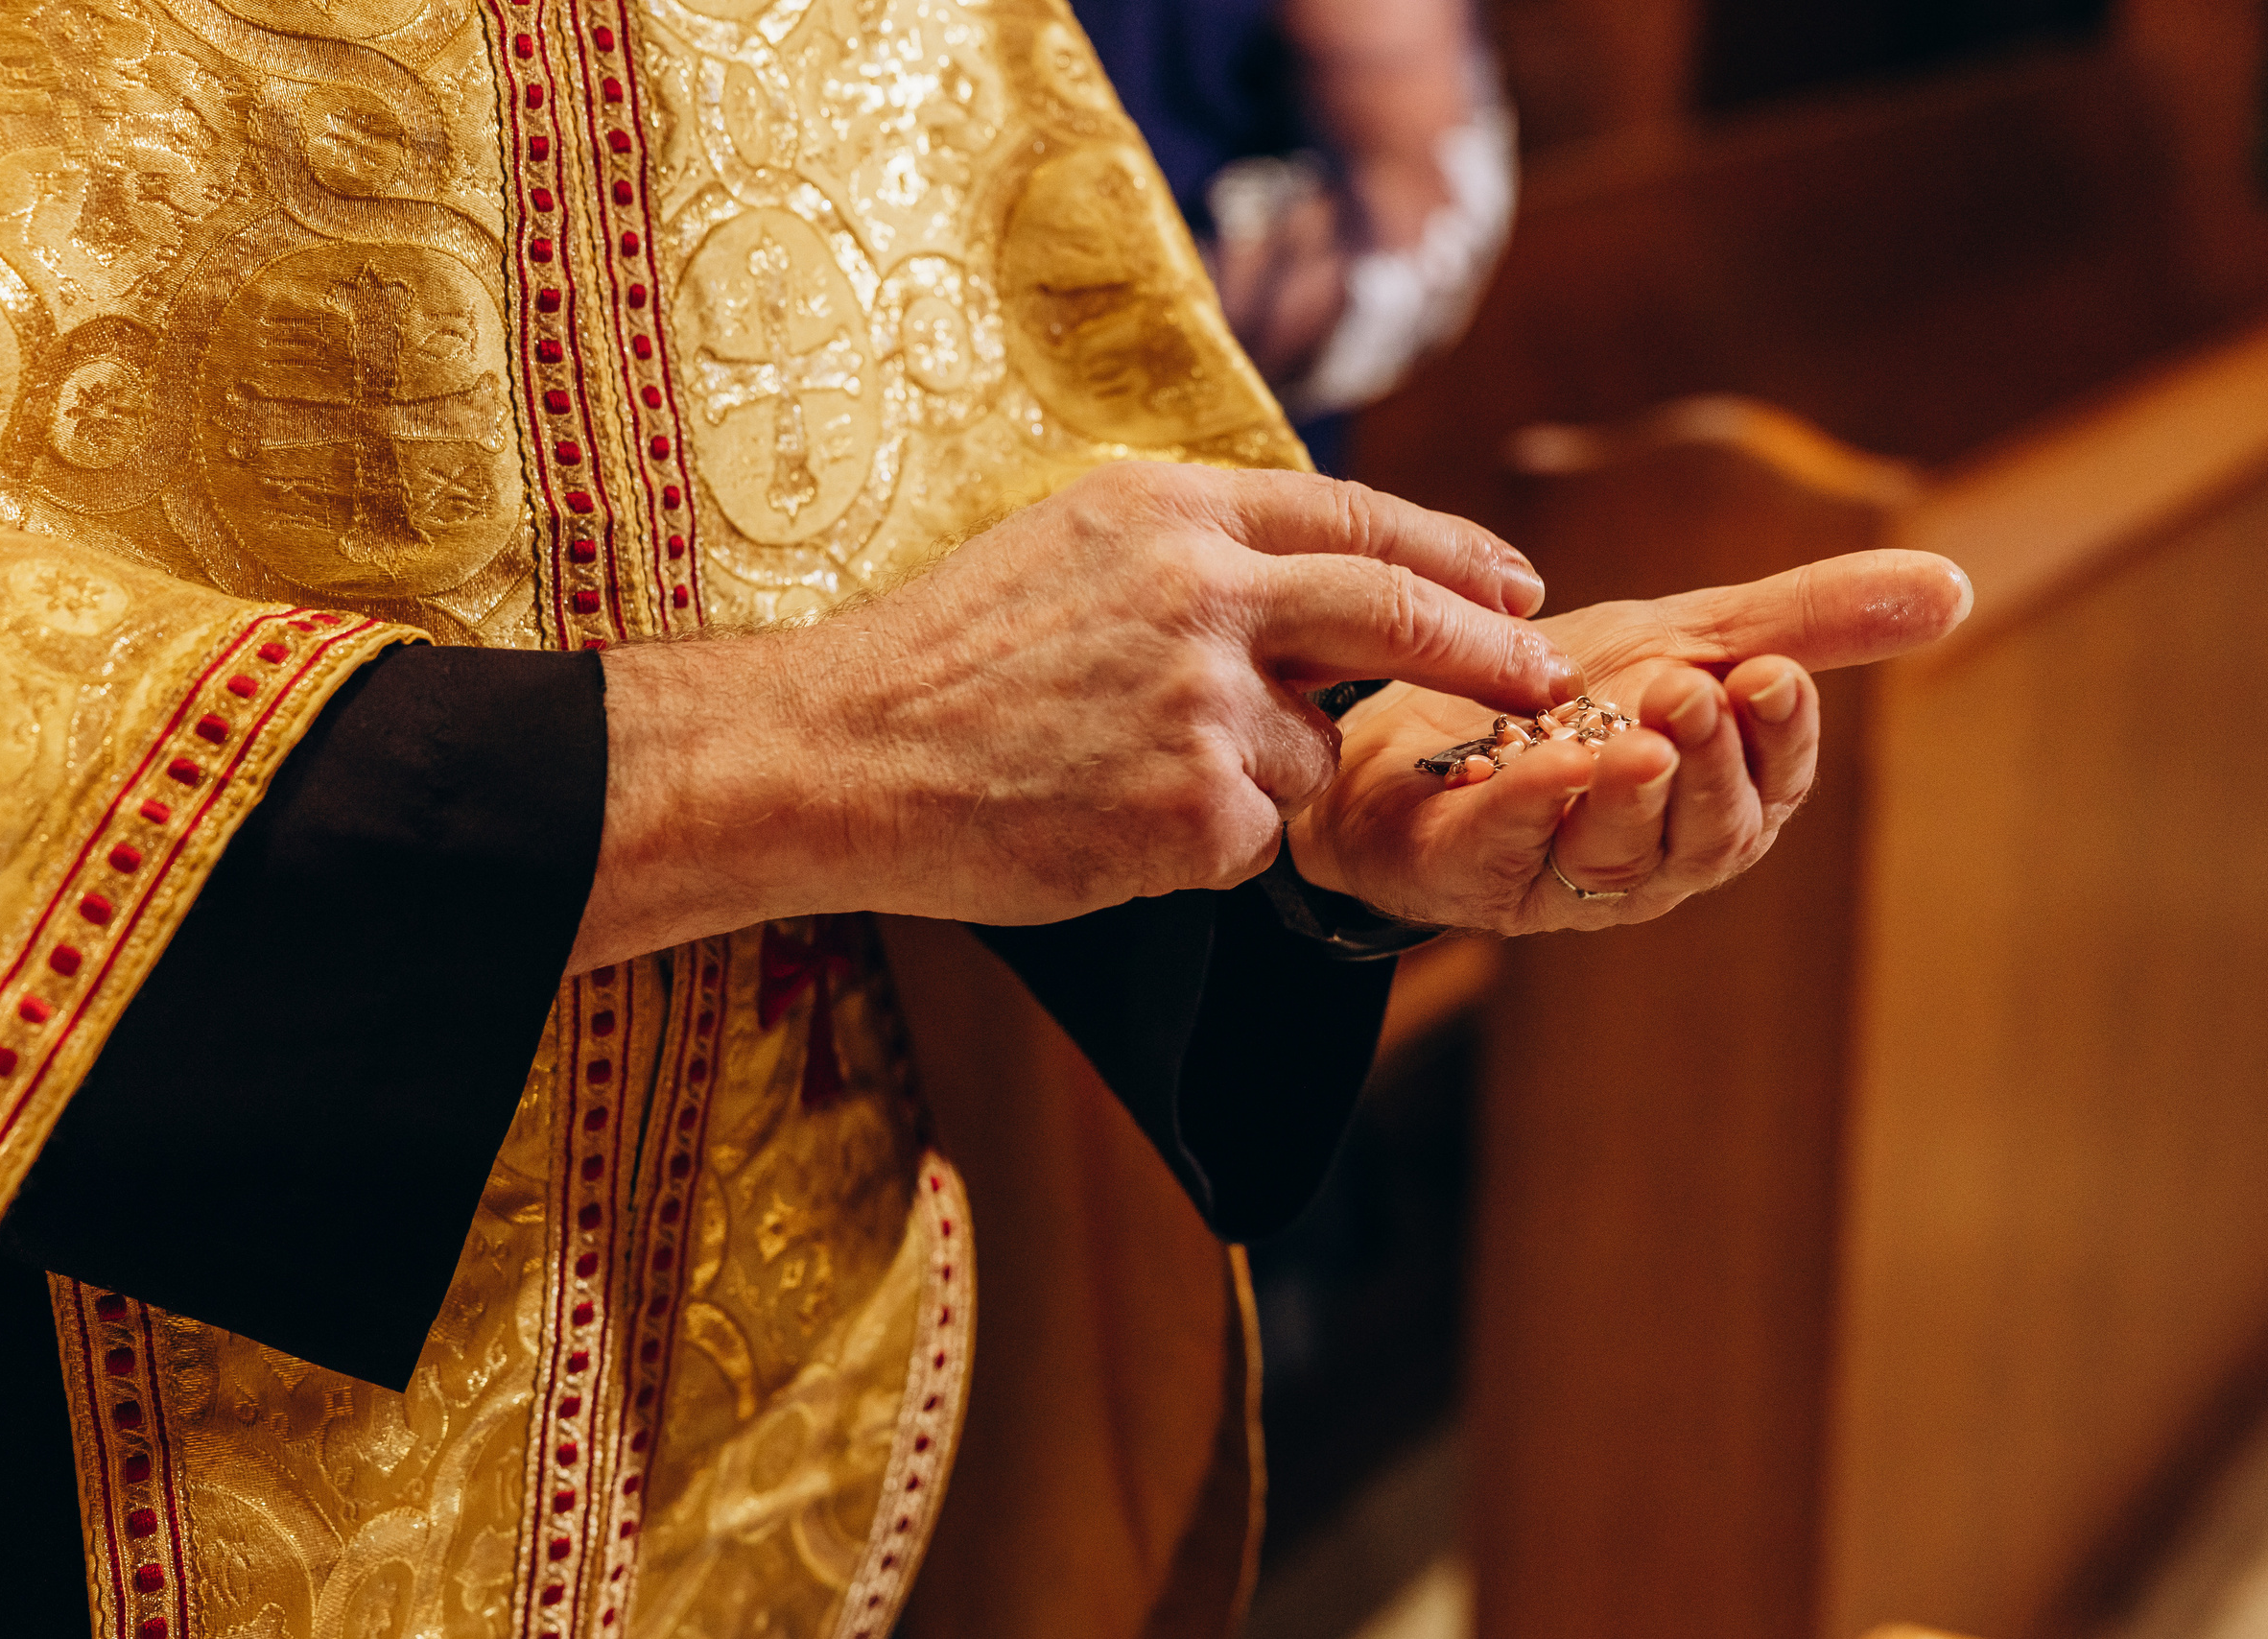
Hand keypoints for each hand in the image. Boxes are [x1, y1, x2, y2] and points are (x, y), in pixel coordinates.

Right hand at [569, 463, 1580, 967]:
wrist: (839, 752)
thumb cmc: (939, 658)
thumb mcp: (1067, 547)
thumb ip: (1195, 554)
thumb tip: (1317, 588)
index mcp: (1170, 510)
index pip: (1353, 518)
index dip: (1448, 554)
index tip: (1511, 583)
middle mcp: (1202, 593)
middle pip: (1396, 614)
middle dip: (1485, 648)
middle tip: (1543, 670)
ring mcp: (1203, 703)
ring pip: (1306, 756)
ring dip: (1253, 776)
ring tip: (1119, 770)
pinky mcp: (1194, 810)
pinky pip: (1251, 838)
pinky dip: (1199, 843)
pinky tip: (1104, 820)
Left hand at [1285, 550, 1974, 933]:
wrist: (1396, 726)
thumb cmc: (1556, 697)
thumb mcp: (1684, 638)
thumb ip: (1807, 621)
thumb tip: (1955, 586)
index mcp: (1713, 802)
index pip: (1774, 785)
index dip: (1779, 737)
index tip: (1771, 674)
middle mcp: (1648, 856)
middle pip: (1708, 836)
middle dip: (1712, 766)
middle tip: (1699, 689)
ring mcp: (1557, 876)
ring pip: (1617, 857)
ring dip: (1633, 795)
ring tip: (1637, 735)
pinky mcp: (1467, 875)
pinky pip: (1506, 851)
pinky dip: (1529, 808)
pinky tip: (1546, 762)